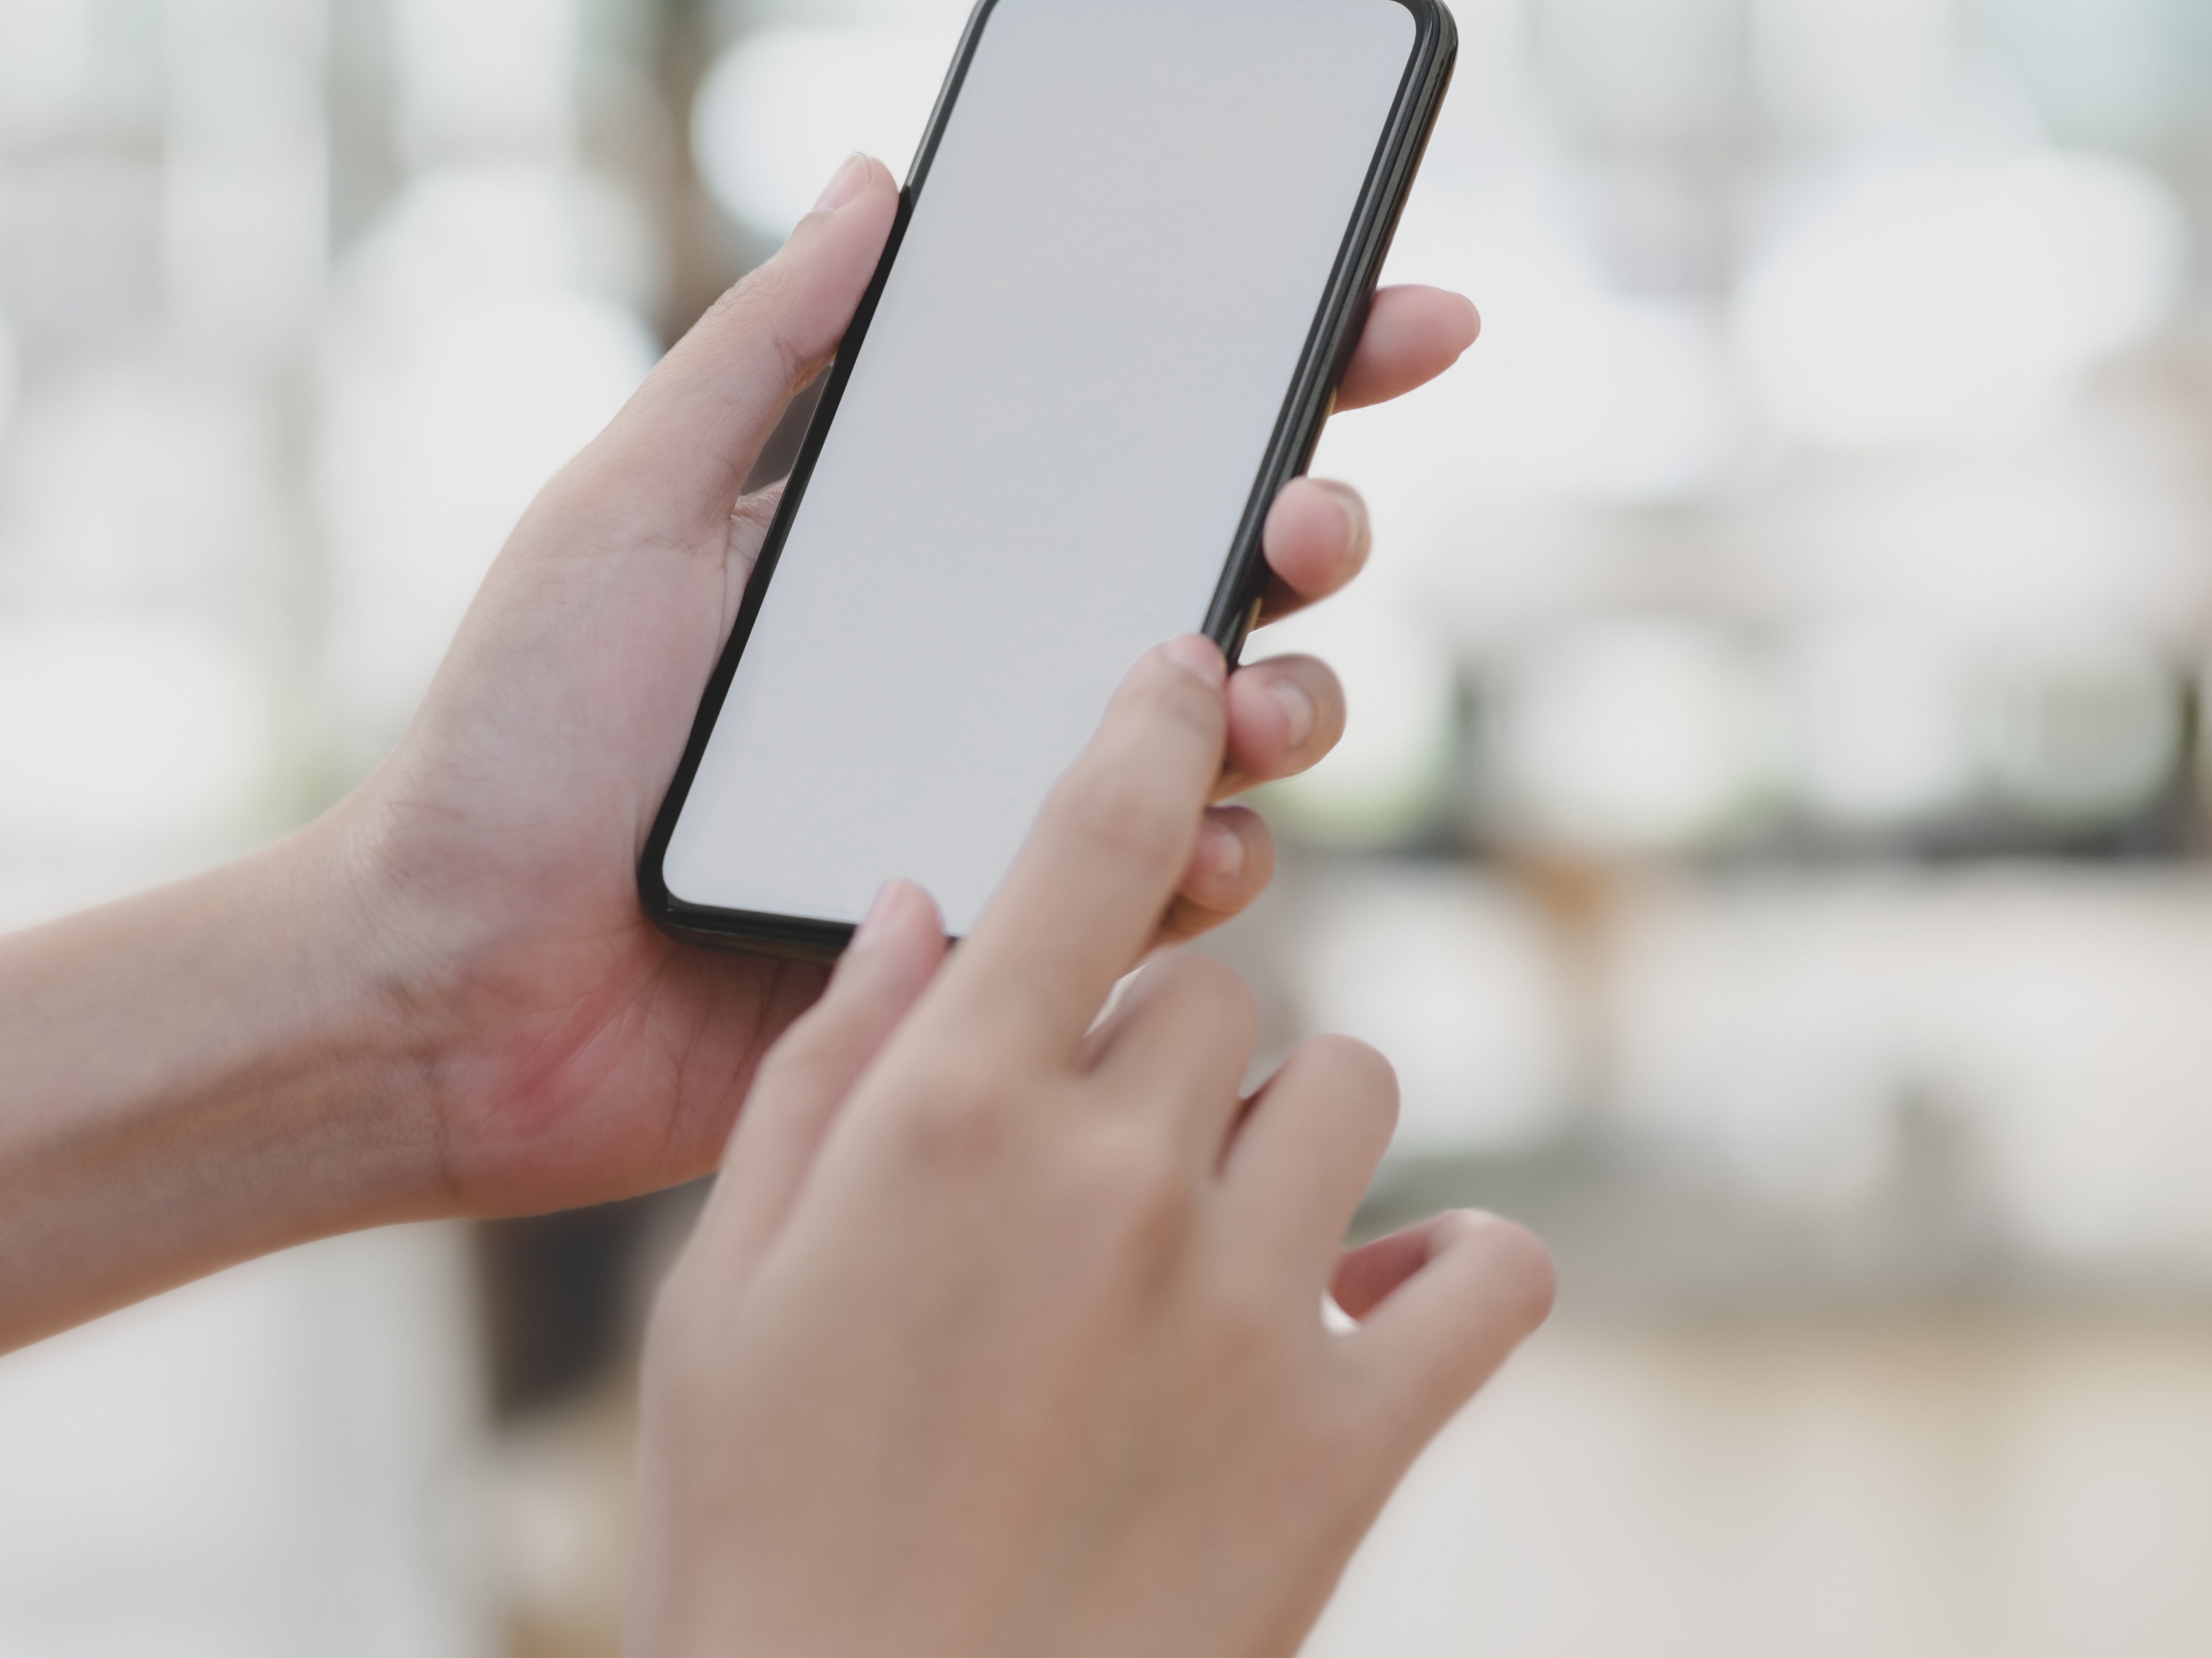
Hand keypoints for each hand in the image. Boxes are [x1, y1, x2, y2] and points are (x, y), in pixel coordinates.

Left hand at [311, 153, 1480, 1219]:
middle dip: (1317, 532)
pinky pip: (1165, 899)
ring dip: (1288, 703)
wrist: (452, 992)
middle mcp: (990, 668)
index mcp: (918, 549)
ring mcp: (1007, 806)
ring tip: (1254, 700)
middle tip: (1309, 524)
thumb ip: (757, 350)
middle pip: (1224, 579)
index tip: (1399, 312)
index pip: (1133, 436)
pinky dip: (1210, 863)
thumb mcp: (623, 508)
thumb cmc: (509, 746)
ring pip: (1229, 739)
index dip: (1289, 371)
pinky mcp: (1007, 947)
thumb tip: (879, 176)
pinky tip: (1196, 852)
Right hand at [633, 641, 1556, 1657]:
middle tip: (1099, 1159)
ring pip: (1350, 1093)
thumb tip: (913, 911)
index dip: (1147, 730)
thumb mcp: (720, 1300)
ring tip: (1213, 1243)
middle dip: (1165, 1043)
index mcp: (947, 1127)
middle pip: (1215, 987)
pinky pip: (1491, 1271)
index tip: (1186, 669)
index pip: (1085, 848)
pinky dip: (1457, 1272)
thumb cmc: (761, 1542)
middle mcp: (1115, 1183)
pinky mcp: (1353, 1438)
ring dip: (1292, 1138)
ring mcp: (1251, 1308)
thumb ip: (816, 1084)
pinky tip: (1380, 1303)